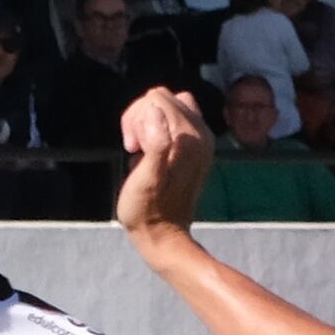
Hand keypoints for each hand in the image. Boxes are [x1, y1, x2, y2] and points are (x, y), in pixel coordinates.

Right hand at [116, 86, 214, 243]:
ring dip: (148, 122)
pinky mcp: (197, 149)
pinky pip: (175, 119)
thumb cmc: (147, 211)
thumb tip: (155, 113)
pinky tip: (152, 154)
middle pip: (162, 97)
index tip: (132, 147)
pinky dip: (158, 130)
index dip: (136, 118)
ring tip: (141, 151)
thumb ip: (155, 144)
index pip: (156, 98)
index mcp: (189, 137)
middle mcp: (201, 134)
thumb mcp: (146, 179)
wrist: (164, 237)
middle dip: (141, 118)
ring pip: (168, 105)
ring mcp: (202, 140)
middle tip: (135, 149)